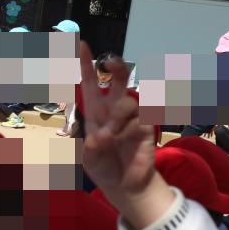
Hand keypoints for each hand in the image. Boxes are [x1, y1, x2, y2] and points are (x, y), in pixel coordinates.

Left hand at [78, 43, 168, 229]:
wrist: (122, 185)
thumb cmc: (102, 166)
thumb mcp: (87, 158)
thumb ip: (88, 147)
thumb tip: (97, 138)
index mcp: (95, 111)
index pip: (91, 83)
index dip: (86, 64)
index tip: (81, 44)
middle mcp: (114, 109)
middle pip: (119, 78)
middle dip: (117, 66)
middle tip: (111, 61)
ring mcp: (132, 117)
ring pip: (127, 101)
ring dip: (115, 120)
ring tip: (108, 139)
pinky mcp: (147, 127)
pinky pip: (138, 121)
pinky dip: (126, 132)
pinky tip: (122, 142)